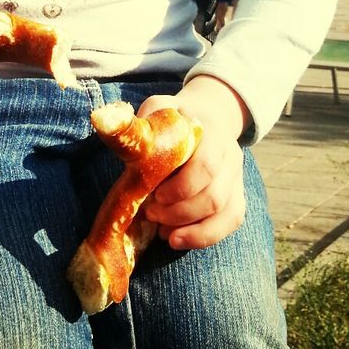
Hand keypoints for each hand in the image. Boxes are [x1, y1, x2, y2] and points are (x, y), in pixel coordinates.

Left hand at [138, 75, 248, 250]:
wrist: (206, 117)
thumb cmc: (175, 118)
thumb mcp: (157, 110)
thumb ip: (141, 121)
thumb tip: (111, 125)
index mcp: (212, 133)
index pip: (207, 165)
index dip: (182, 187)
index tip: (156, 195)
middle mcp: (230, 157)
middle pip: (214, 197)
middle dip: (179, 213)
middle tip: (150, 213)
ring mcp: (236, 178)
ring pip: (225, 214)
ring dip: (191, 230)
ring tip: (161, 231)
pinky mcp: (236, 196)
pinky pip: (230, 223)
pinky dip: (203, 237)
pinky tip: (176, 239)